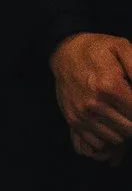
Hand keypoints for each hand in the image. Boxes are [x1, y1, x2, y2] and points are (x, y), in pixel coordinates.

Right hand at [51, 32, 131, 162]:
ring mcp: (82, 114)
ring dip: (123, 129)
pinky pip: (98, 142)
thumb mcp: (122, 48)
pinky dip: (108, 137)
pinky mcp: (73, 120)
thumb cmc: (98, 49)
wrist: (65, 51)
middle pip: (130, 129)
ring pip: (116, 138)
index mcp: (110, 86)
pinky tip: (109, 121)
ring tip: (121, 113)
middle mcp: (94, 103)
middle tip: (129, 107)